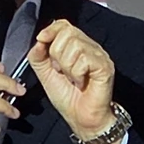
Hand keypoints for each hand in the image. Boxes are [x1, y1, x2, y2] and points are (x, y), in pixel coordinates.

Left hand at [29, 19, 117, 143]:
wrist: (81, 119)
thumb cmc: (68, 97)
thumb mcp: (45, 74)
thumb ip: (38, 56)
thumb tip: (39, 40)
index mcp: (76, 46)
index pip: (64, 24)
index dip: (51, 30)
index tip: (41, 40)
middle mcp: (90, 47)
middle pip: (67, 33)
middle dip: (56, 53)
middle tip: (61, 71)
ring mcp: (99, 56)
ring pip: (75, 46)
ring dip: (66, 66)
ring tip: (72, 79)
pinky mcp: (105, 66)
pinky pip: (84, 60)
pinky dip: (77, 74)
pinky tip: (80, 83)